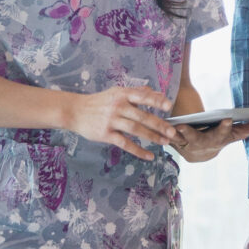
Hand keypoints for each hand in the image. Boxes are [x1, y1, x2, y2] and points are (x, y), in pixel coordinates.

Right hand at [61, 85, 177, 154]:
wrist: (75, 111)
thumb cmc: (99, 101)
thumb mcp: (117, 92)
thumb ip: (137, 92)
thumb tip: (158, 93)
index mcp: (122, 95)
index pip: (142, 97)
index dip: (156, 101)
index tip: (169, 106)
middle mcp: (118, 107)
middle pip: (142, 116)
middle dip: (159, 125)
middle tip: (173, 132)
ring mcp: (111, 121)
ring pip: (135, 130)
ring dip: (152, 137)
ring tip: (164, 142)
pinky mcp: (106, 134)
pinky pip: (125, 144)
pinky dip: (138, 150)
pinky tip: (148, 156)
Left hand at [167, 117, 248, 162]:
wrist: (198, 154)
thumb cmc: (217, 137)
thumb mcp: (232, 133)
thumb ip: (248, 128)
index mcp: (222, 140)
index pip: (228, 134)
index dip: (227, 128)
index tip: (229, 119)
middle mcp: (207, 145)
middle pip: (211, 138)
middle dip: (213, 131)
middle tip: (214, 121)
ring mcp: (192, 146)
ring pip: (190, 139)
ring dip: (186, 134)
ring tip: (182, 126)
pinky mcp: (177, 143)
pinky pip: (174, 138)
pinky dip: (171, 133)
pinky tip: (168, 124)